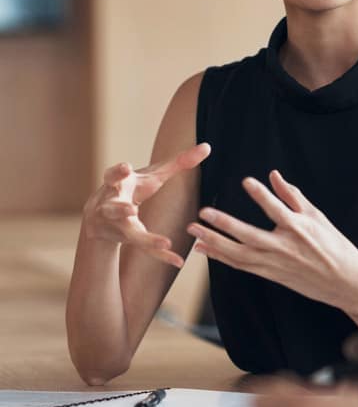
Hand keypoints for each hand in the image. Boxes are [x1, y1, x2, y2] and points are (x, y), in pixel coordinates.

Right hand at [82, 143, 210, 267]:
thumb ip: (179, 162)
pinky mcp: (127, 239)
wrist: (100, 218)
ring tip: (164, 242)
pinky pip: (145, 249)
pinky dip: (162, 255)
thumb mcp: (153, 175)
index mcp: (117, 185)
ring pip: (129, 233)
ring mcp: (118, 226)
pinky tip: (178, 261)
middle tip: (130, 210)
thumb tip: (207, 146)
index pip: (113, 176)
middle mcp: (112, 206)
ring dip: (143, 238)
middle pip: (114, 209)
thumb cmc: (131, 189)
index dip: (119, 172)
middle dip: (120, 210)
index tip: (126, 168)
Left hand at [187, 170, 357, 310]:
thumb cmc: (334, 246)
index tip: (246, 181)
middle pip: (247, 235)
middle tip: (202, 213)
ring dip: (214, 243)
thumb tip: (274, 175)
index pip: (276, 208)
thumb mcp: (318, 217)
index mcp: (299, 228)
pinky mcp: (270, 275)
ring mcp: (275, 263)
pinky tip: (207, 249)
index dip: (261, 194)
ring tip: (194, 233)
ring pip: (238, 254)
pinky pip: (241, 266)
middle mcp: (284, 247)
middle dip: (223, 225)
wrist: (345, 282)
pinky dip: (222, 258)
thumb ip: (293, 195)